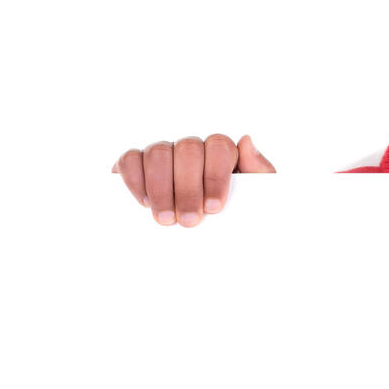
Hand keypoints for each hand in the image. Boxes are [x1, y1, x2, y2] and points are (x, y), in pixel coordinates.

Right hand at [112, 134, 274, 226]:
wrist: (211, 247)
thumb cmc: (233, 215)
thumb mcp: (254, 198)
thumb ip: (258, 171)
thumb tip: (246, 140)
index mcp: (220, 152)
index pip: (219, 146)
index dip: (216, 175)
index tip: (214, 208)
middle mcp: (191, 148)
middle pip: (188, 150)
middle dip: (188, 188)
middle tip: (190, 221)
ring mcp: (163, 152)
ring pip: (159, 153)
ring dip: (161, 188)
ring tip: (167, 219)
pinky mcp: (136, 163)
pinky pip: (130, 159)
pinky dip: (134, 179)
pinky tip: (144, 203)